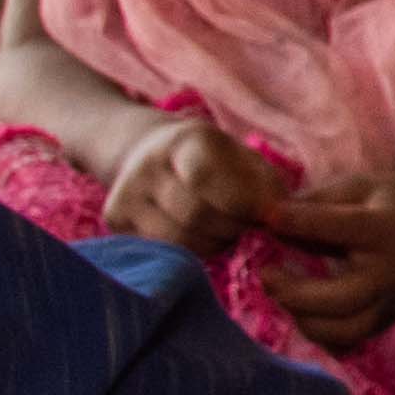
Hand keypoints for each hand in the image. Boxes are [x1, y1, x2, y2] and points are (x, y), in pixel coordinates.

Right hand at [104, 117, 284, 260]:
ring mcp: (126, 194)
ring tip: (224, 230)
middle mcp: (147, 165)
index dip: (241, 203)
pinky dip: (192, 253)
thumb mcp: (242, 158)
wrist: (147, 153)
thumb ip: (265, 184)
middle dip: (231, 227)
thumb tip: (278, 215)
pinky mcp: (116, 220)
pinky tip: (200, 236)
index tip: (262, 214)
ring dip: (213, 244)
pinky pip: (163, 251)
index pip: (207, 178)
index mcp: (183, 141)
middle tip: (244, 225)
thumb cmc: (211, 160)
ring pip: (180, 240)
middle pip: (195, 215)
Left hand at [253, 161, 394, 349]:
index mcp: (384, 229)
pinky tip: (302, 312)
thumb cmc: (392, 200)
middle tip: (266, 274)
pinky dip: (321, 332)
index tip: (268, 216)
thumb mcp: (359, 187)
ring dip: (305, 318)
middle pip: (342, 298)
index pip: (339, 228)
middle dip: (296, 293)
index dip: (299, 222)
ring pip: (345, 330)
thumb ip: (316, 202)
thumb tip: (270, 218)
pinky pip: (349, 339)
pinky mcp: (387, 317)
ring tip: (282, 295)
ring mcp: (391, 300)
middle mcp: (390, 271)